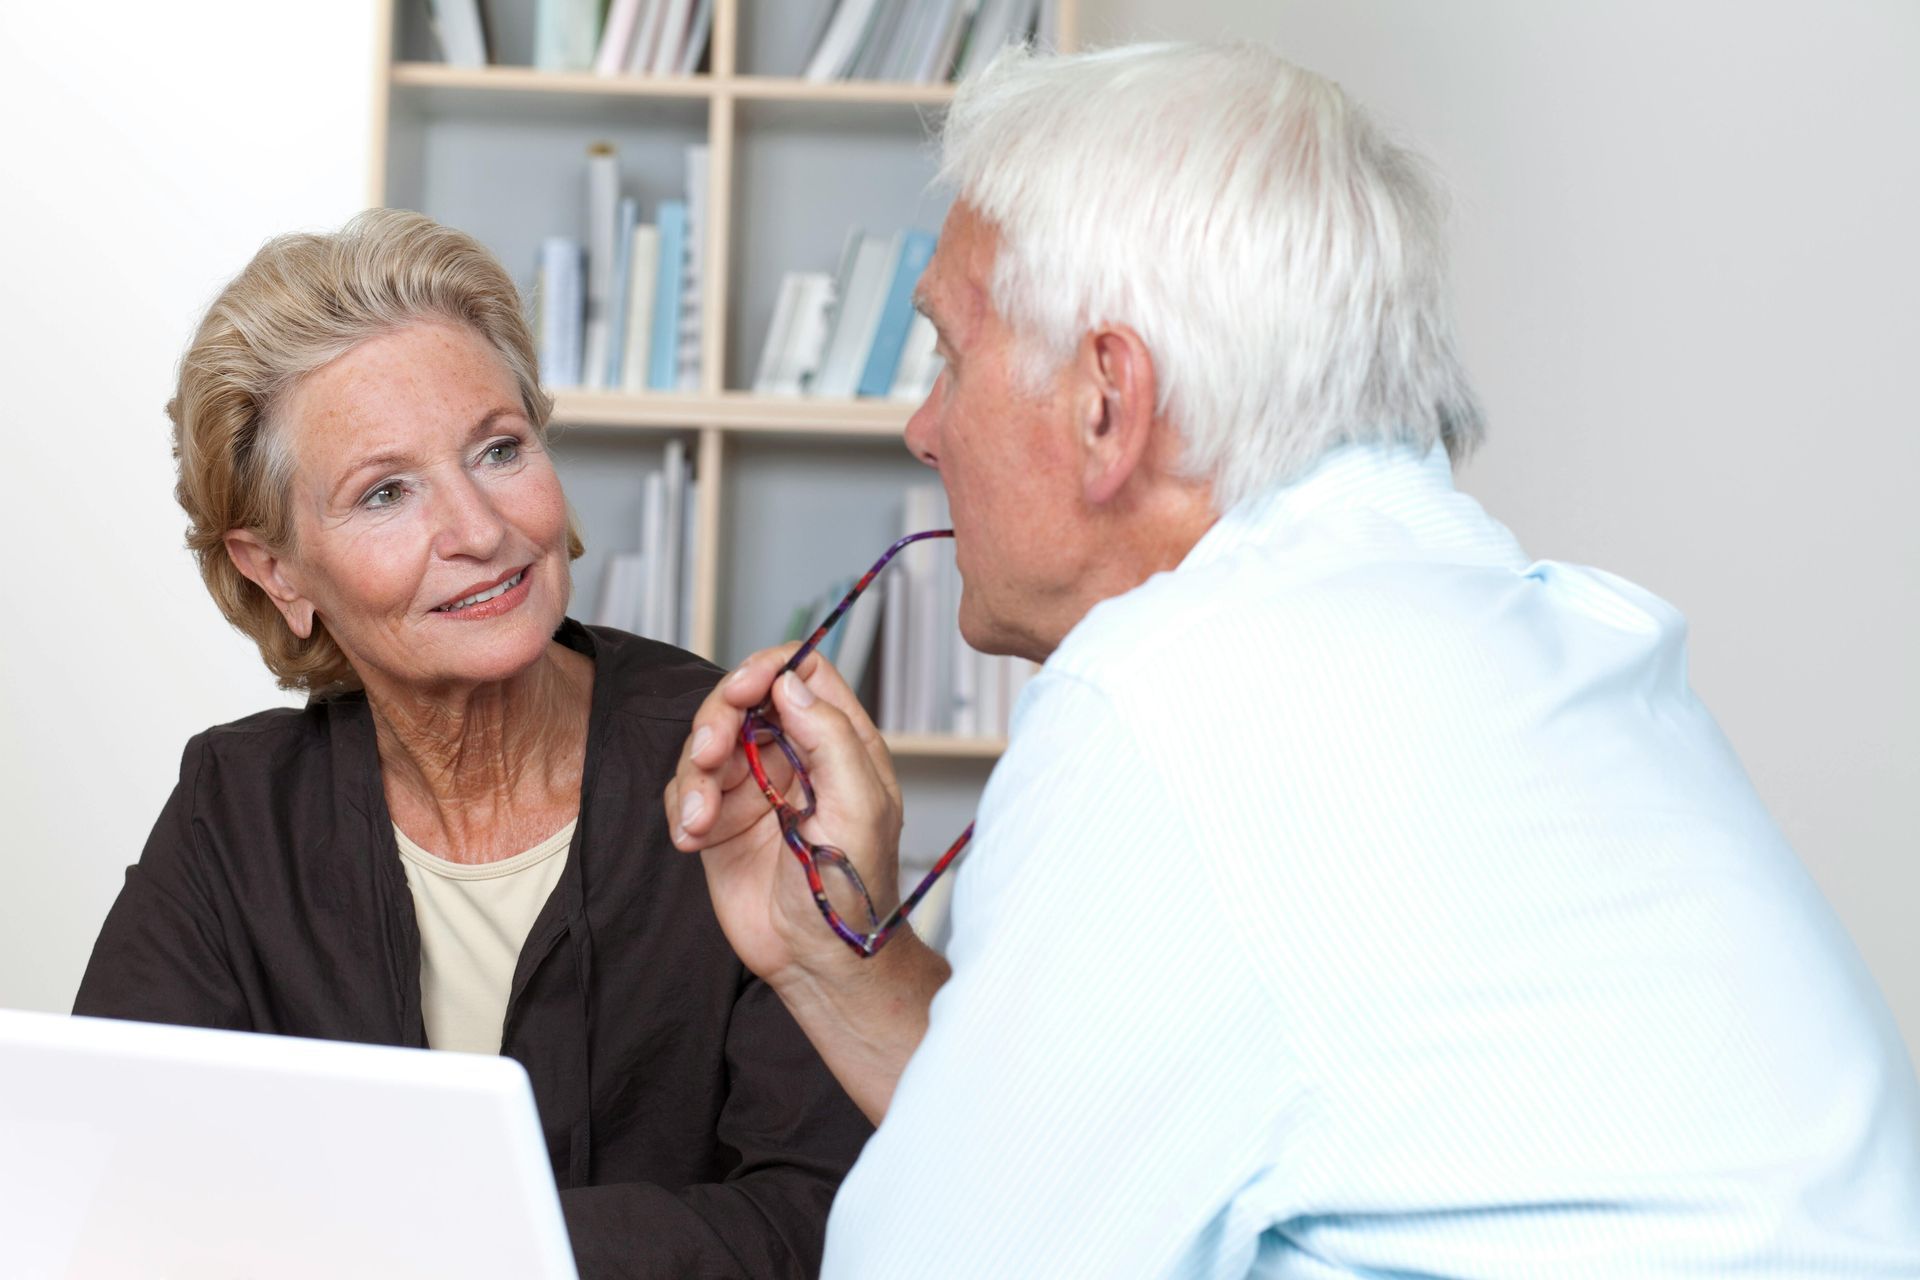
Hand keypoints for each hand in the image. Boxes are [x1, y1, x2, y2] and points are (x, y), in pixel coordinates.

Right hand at [667, 645, 903, 989]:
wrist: (818, 962)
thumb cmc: (853, 889)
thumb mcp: (859, 807)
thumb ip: (830, 737)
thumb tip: (790, 681)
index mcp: (840, 742)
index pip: (803, 672)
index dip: (767, 669)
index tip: (742, 691)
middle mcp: (795, 756)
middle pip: (742, 700)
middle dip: (716, 721)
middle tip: (707, 755)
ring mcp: (754, 787)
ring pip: (706, 743)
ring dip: (693, 776)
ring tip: (700, 821)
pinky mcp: (720, 821)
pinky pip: (685, 790)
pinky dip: (681, 809)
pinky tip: (692, 840)